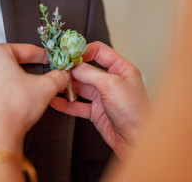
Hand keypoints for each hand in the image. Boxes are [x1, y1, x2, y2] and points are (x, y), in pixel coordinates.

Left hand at [0, 43, 68, 170]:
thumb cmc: (11, 108)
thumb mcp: (45, 87)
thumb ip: (58, 77)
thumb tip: (62, 75)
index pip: (26, 49)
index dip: (44, 55)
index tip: (51, 59)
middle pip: (16, 60)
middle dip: (34, 67)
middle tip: (48, 71)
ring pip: (9, 74)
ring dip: (25, 78)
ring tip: (39, 86)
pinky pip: (2, 86)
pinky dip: (15, 88)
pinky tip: (26, 96)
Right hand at [50, 42, 149, 158]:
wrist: (137, 141)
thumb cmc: (135, 112)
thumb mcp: (112, 85)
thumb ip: (91, 73)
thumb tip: (74, 66)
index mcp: (121, 69)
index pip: (100, 51)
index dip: (83, 51)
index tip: (68, 54)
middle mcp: (111, 81)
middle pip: (87, 69)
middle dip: (71, 70)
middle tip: (57, 70)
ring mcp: (103, 96)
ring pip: (80, 87)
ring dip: (67, 86)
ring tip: (54, 84)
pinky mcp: (96, 112)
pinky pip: (78, 105)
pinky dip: (66, 103)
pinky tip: (55, 101)